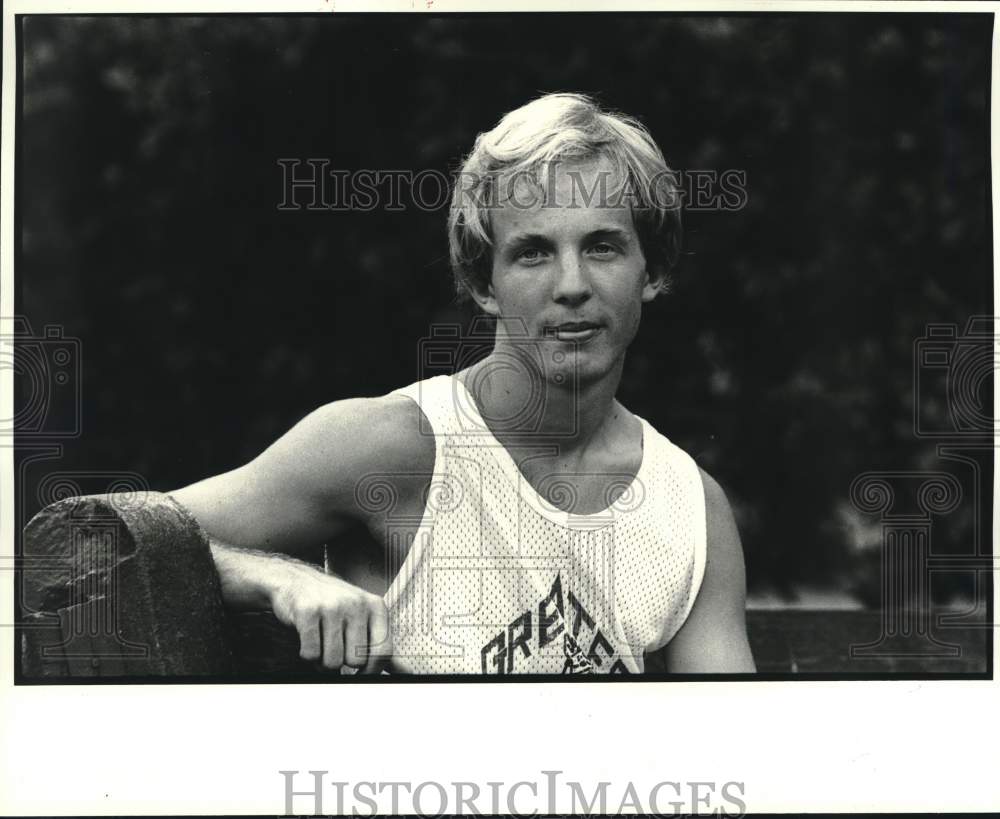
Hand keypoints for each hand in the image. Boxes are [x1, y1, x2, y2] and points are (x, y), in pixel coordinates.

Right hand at [269, 565, 393, 673]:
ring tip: (321, 643)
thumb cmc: (332, 603)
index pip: (383, 651)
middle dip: (342, 663)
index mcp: (376, 606)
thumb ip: (381, 645)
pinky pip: (311, 654)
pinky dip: (307, 654)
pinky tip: (308, 638)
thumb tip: (406, 672)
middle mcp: (356, 604)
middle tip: (333, 647)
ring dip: (323, 662)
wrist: (295, 580)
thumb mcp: (363, 617)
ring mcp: (332, 606)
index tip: (361, 675)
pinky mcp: (307, 611)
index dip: (371, 671)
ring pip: (332, 662)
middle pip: (356, 661)